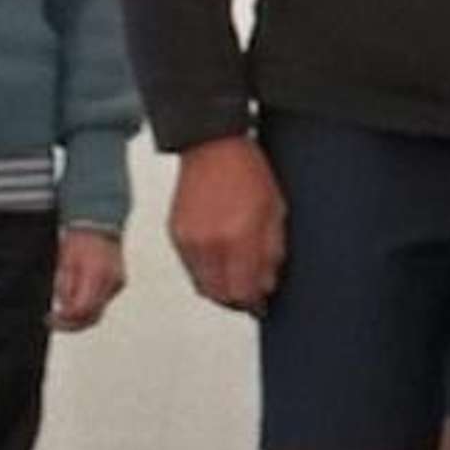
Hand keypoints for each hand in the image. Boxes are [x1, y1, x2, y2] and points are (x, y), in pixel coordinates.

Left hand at [50, 227, 125, 330]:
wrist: (99, 224)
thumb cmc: (79, 240)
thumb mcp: (64, 265)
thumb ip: (65, 289)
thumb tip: (63, 310)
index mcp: (95, 276)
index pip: (81, 310)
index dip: (64, 320)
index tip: (50, 319)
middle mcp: (110, 282)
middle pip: (93, 316)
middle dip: (73, 323)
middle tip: (55, 322)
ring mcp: (117, 284)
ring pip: (99, 310)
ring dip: (81, 313)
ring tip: (63, 308)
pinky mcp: (119, 283)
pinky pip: (103, 301)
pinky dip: (90, 303)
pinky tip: (78, 295)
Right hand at [169, 136, 287, 313]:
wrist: (211, 146)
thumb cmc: (246, 171)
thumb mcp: (275, 211)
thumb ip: (271, 253)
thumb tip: (266, 285)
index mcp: (238, 237)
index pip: (244, 291)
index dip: (254, 303)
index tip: (261, 304)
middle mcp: (210, 244)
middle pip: (221, 295)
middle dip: (237, 301)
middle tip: (250, 296)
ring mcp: (189, 241)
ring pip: (203, 286)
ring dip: (220, 290)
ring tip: (235, 280)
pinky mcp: (175, 235)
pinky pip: (190, 269)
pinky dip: (205, 273)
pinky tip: (219, 262)